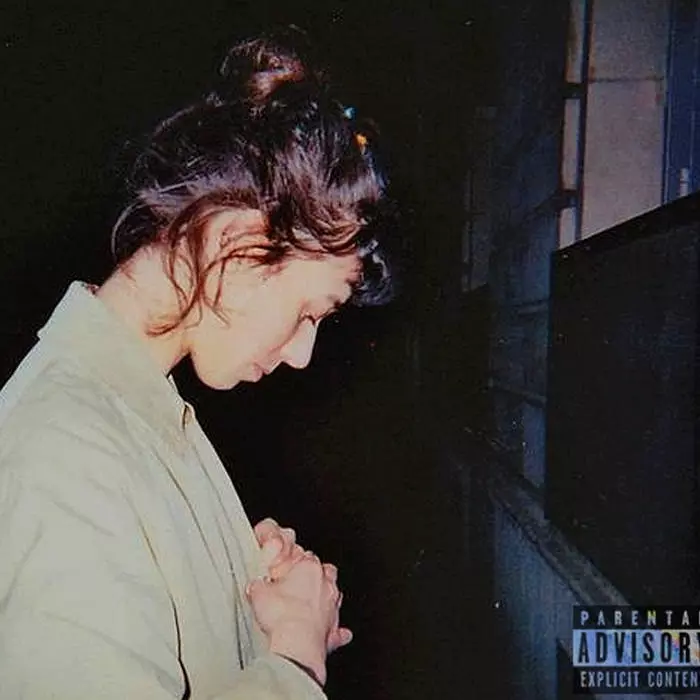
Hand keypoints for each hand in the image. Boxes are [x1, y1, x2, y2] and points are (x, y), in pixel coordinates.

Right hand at [253, 519, 352, 651]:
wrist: (296, 644)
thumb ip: (258, 586)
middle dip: (317, 576)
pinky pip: (339, 631)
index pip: (307, 557)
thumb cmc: (282, 615)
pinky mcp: (333, 631)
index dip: (297, 563)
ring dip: (326, 601)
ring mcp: (332, 608)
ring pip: (335, 597)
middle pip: (327, 572)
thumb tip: (255, 586)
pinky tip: (333, 635)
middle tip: (301, 584)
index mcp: (309, 569)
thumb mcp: (259, 593)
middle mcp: (325, 585)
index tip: (288, 570)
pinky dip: (337, 633)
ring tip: (311, 608)